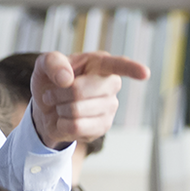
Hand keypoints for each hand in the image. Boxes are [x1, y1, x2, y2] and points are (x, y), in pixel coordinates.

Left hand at [30, 51, 149, 149]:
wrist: (46, 109)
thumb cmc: (51, 81)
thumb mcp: (44, 65)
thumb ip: (52, 63)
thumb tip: (67, 79)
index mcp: (100, 63)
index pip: (119, 65)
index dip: (132, 69)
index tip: (145, 73)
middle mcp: (111, 84)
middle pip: (79, 91)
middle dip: (58, 93)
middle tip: (53, 93)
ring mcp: (110, 107)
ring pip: (76, 111)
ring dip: (59, 109)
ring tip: (60, 106)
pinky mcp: (103, 127)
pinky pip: (76, 127)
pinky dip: (62, 124)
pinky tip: (66, 120)